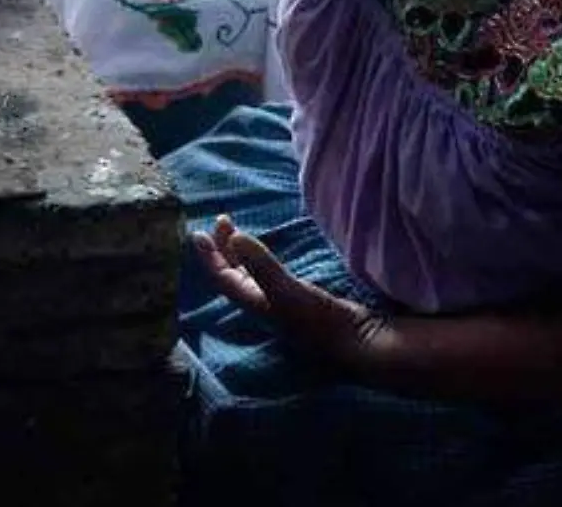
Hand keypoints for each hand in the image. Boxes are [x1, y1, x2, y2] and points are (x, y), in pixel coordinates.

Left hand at [192, 217, 382, 365]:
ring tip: (236, 232)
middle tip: (223, 220)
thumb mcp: (290, 293)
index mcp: (258, 305)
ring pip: (252, 275)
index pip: (224, 279)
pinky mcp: (302, 299)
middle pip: (236, 275)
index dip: (209, 257)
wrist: (362, 342)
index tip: (199, 232)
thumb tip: (234, 237)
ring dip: (241, 253)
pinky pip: (270, 275)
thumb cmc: (324, 321)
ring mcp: (284, 302)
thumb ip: (262, 266)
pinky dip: (261, 259)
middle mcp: (266, 304)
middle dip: (225, 248)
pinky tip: (267, 254)